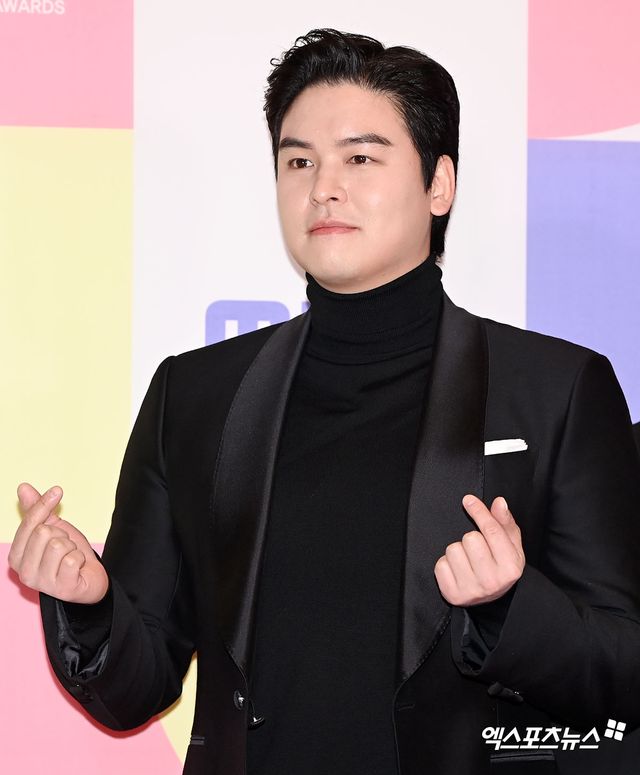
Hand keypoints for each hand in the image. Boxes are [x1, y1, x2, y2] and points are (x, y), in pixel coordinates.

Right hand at [8, 482, 108, 603]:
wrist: (89, 577)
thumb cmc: (66, 552)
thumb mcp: (52, 527)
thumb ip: (36, 509)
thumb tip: (23, 487)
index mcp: (16, 556)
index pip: (30, 523)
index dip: (46, 505)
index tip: (57, 491)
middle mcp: (24, 572)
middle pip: (44, 533)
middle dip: (62, 534)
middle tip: (65, 546)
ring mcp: (42, 583)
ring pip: (59, 545)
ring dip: (71, 547)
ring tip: (70, 557)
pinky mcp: (62, 589)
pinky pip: (72, 560)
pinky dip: (80, 559)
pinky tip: (77, 567)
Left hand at [434, 495, 524, 605]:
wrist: (493, 601)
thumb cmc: (501, 567)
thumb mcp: (511, 546)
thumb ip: (505, 522)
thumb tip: (499, 502)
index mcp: (510, 567)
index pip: (492, 531)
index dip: (479, 511)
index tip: (468, 500)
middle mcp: (492, 581)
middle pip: (470, 538)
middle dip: (471, 539)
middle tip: (477, 550)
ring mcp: (472, 590)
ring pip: (453, 550)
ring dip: (457, 551)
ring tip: (467, 561)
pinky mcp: (453, 594)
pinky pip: (440, 565)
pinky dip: (446, 564)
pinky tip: (457, 571)